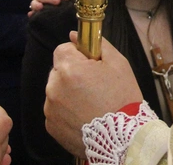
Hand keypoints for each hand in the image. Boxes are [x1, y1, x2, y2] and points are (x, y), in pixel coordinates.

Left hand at [45, 32, 142, 157]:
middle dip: (72, 74)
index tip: (90, 64)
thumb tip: (75, 35)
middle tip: (94, 85)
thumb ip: (97, 44)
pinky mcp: (50, 126)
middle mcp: (54, 87)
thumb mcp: (118, 63)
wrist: (122, 137)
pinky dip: (67, 110)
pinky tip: (84, 115)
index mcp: (69, 69)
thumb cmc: (122, 98)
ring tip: (90, 103)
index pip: (62, 49)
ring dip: (68, 92)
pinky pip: (56, 110)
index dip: (77, 54)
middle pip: (58, 70)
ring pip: (56, 90)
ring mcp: (50, 108)